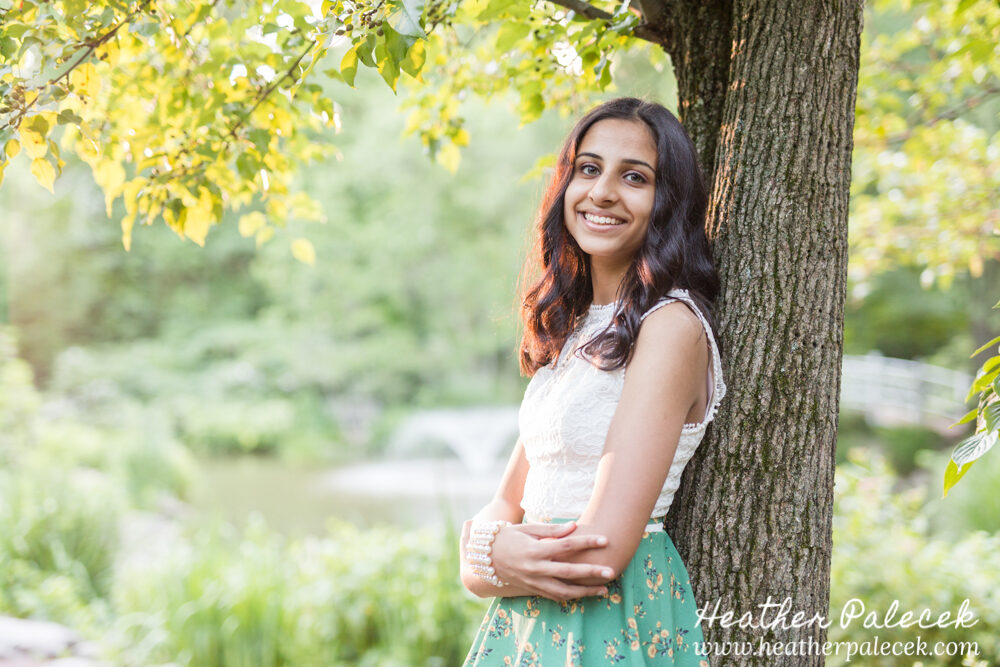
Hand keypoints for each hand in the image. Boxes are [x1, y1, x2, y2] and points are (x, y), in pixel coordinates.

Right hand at [488, 521, 615, 601]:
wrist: (485, 557)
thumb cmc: (508, 537)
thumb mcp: (528, 529)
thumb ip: (552, 530)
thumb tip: (575, 526)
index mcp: (535, 550)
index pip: (566, 546)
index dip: (587, 542)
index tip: (605, 540)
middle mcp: (535, 568)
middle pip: (569, 572)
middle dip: (591, 573)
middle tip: (611, 572)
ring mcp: (534, 582)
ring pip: (564, 591)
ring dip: (585, 592)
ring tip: (603, 590)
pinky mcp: (532, 589)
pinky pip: (554, 596)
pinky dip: (571, 597)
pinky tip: (585, 594)